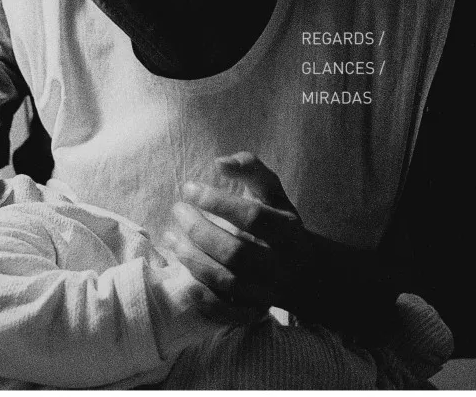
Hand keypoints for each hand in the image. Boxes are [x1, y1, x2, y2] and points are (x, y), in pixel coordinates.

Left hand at [169, 152, 310, 311]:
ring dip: (193, 259)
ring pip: (227, 281)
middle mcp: (281, 265)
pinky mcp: (253, 312)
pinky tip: (185, 278)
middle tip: (177, 211)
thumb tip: (219, 163)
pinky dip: (204, 299)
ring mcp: (267, 292)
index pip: (253, 217)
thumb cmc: (278, 222)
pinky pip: (227, 312)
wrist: (304, 271)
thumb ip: (250, 169)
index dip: (218, 201)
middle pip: (236, 252)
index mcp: (288, 232)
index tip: (188, 188)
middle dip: (200, 230)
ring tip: (170, 237)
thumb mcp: (272, 192)